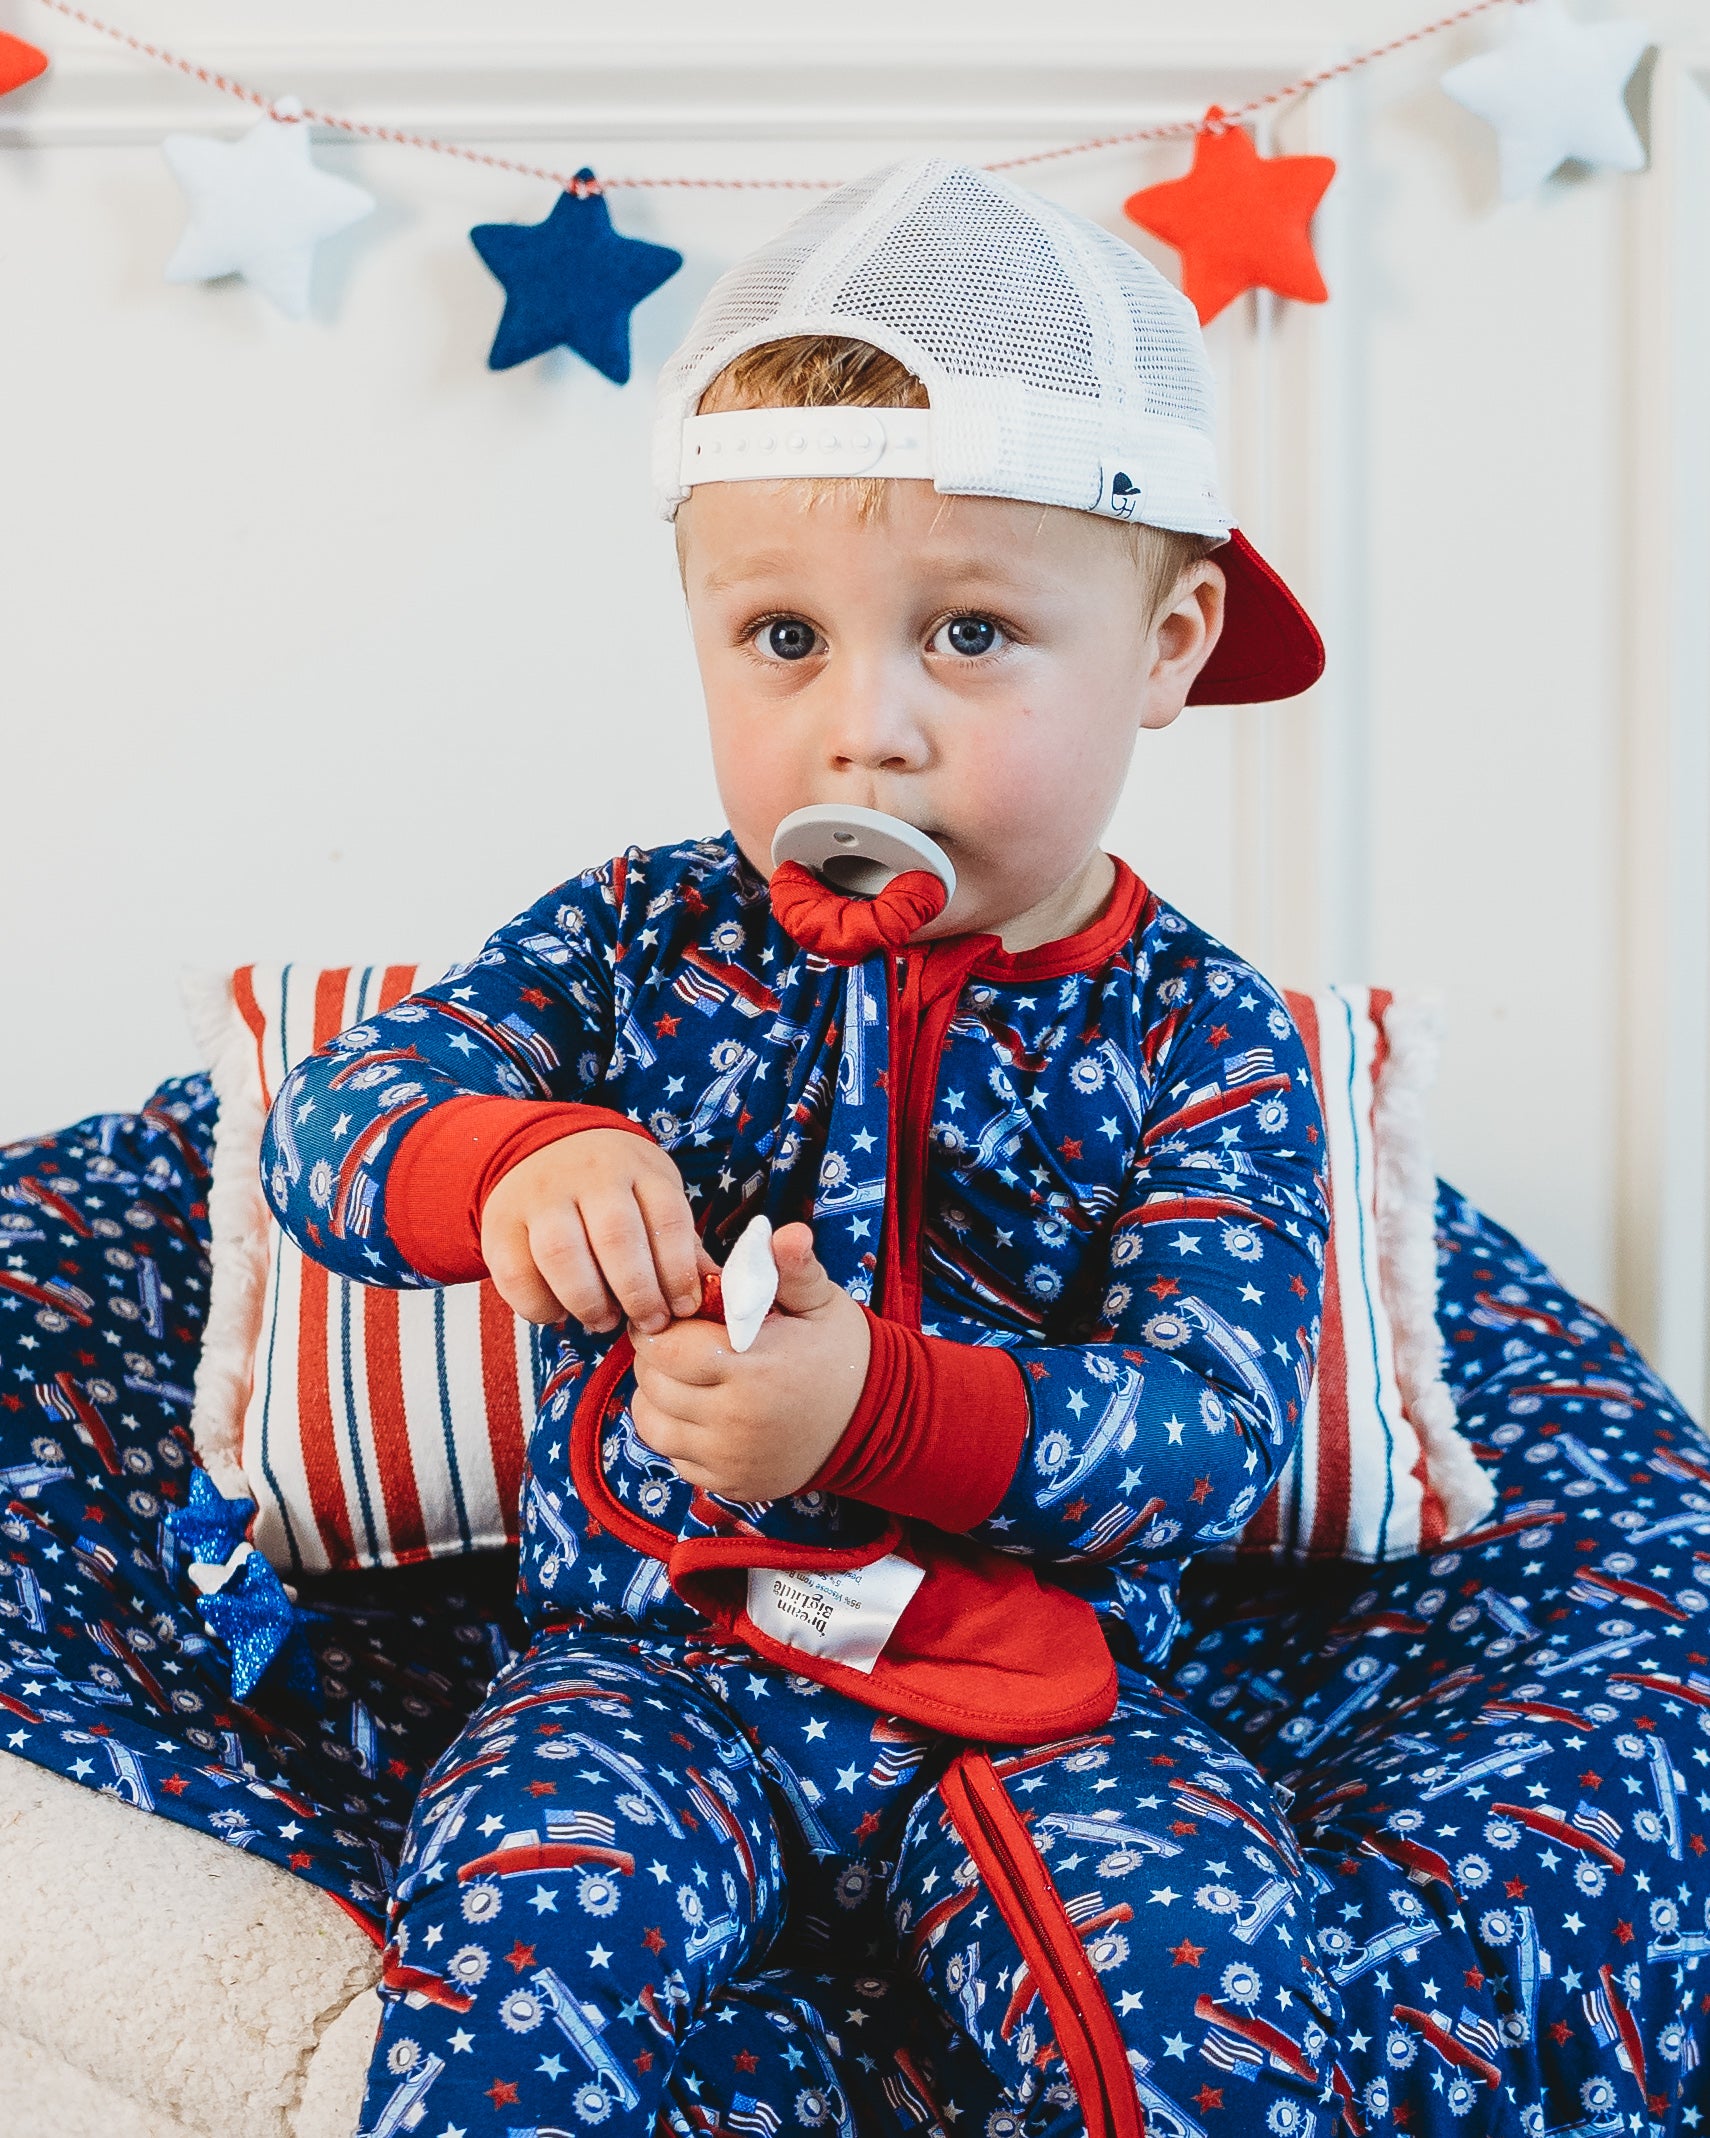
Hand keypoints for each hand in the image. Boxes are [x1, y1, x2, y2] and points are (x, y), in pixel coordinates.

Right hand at [480, 1130, 705, 1335]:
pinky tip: (561, 1312)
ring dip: (589, 1302)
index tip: (683, 1308)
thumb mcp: (654, 1194)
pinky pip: (516, 1274)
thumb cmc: (613, 1186)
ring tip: (605, 1321)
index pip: (666, 1217)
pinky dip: (541, 1306)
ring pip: (562, 1255)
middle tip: (648, 1324)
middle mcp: (588, 1175)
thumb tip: (716, 1295)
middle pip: (617, 1237)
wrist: (541, 1149)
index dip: (678, 1271)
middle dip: (638, 1293)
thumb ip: (680, 1243)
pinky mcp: (500, 1223)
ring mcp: (540, 1196)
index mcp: (638, 1168)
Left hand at [629, 1223, 870, 1500]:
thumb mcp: (821, 1303)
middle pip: (654, 1384)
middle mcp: (734, 1422)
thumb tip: (786, 1232)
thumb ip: (793, 1268)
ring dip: (660, 1396)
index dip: (662, 1325)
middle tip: (681, 1342)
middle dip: (657, 1358)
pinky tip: (705, 1411)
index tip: (677, 1316)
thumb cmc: (839, 1353)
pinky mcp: (727, 1485)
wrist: (874, 1422)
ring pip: (653, 1424)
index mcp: (753, 1370)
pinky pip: (674, 1456)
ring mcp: (729, 1460)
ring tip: (688, 1376)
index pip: (666, 1347)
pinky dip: (678, 1432)